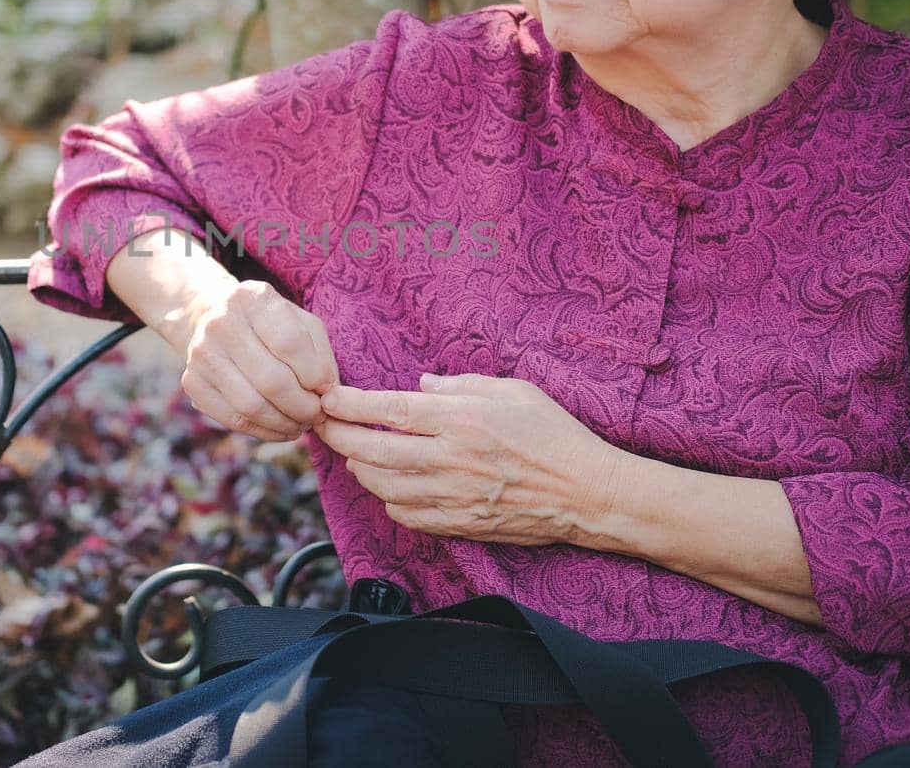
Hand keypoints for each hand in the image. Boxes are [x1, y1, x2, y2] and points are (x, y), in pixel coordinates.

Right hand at [177, 279, 339, 442]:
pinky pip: (233, 419)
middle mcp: (220, 322)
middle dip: (303, 406)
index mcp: (251, 298)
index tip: (326, 389)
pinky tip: (281, 429)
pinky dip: (264, 431)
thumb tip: (327, 391)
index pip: (289, 343)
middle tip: (317, 415)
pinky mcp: (192, 382)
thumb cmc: (271, 325)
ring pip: (251, 405)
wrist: (217, 321)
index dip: (314, 374)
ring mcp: (201, 353)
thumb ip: (320, 354)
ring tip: (302, 424)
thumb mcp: (301, 323)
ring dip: (284, 423)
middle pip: (271, 380)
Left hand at [313, 372, 628, 546]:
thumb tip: (419, 386)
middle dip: (339, 436)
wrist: (587, 493)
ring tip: (352, 455)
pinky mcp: (461, 524)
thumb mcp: (512, 391)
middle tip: (322, 425)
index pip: (389, 411)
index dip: (350, 405)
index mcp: (462, 420)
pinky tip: (387, 489)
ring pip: (384, 487)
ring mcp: (453, 496)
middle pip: (374, 452)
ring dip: (359, 470)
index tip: (327, 398)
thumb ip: (460, 386)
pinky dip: (388, 502)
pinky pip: (408, 516)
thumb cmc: (555, 435)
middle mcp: (451, 459)